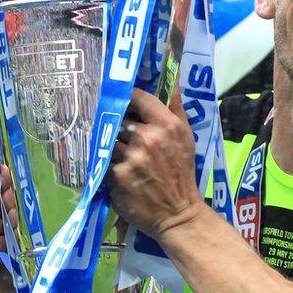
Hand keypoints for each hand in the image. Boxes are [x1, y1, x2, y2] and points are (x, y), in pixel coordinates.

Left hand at [109, 89, 204, 238]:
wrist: (178, 213)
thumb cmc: (182, 172)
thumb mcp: (186, 137)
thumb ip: (176, 107)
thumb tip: (171, 79)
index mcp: (167, 125)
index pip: (138, 97)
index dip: (129, 98)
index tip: (126, 102)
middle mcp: (148, 137)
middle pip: (120, 118)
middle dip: (120, 125)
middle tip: (124, 134)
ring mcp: (130, 157)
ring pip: (110, 139)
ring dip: (113, 146)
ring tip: (123, 156)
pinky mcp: (117, 175)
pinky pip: (105, 160)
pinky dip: (109, 165)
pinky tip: (120, 172)